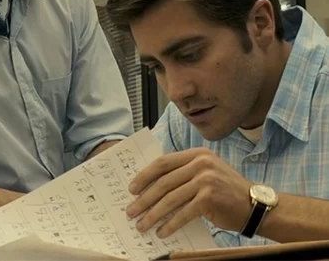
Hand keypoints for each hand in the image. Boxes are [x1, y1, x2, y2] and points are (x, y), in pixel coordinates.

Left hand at [126, 148, 251, 237]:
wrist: (254, 204)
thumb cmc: (225, 189)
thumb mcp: (204, 172)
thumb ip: (182, 173)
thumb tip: (150, 186)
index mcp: (195, 154)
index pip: (163, 162)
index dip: (145, 176)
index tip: (132, 188)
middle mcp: (200, 163)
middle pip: (164, 181)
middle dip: (144, 198)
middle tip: (131, 210)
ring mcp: (205, 179)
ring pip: (171, 198)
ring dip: (153, 214)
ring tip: (142, 225)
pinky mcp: (210, 197)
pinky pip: (184, 212)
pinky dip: (171, 224)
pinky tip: (162, 232)